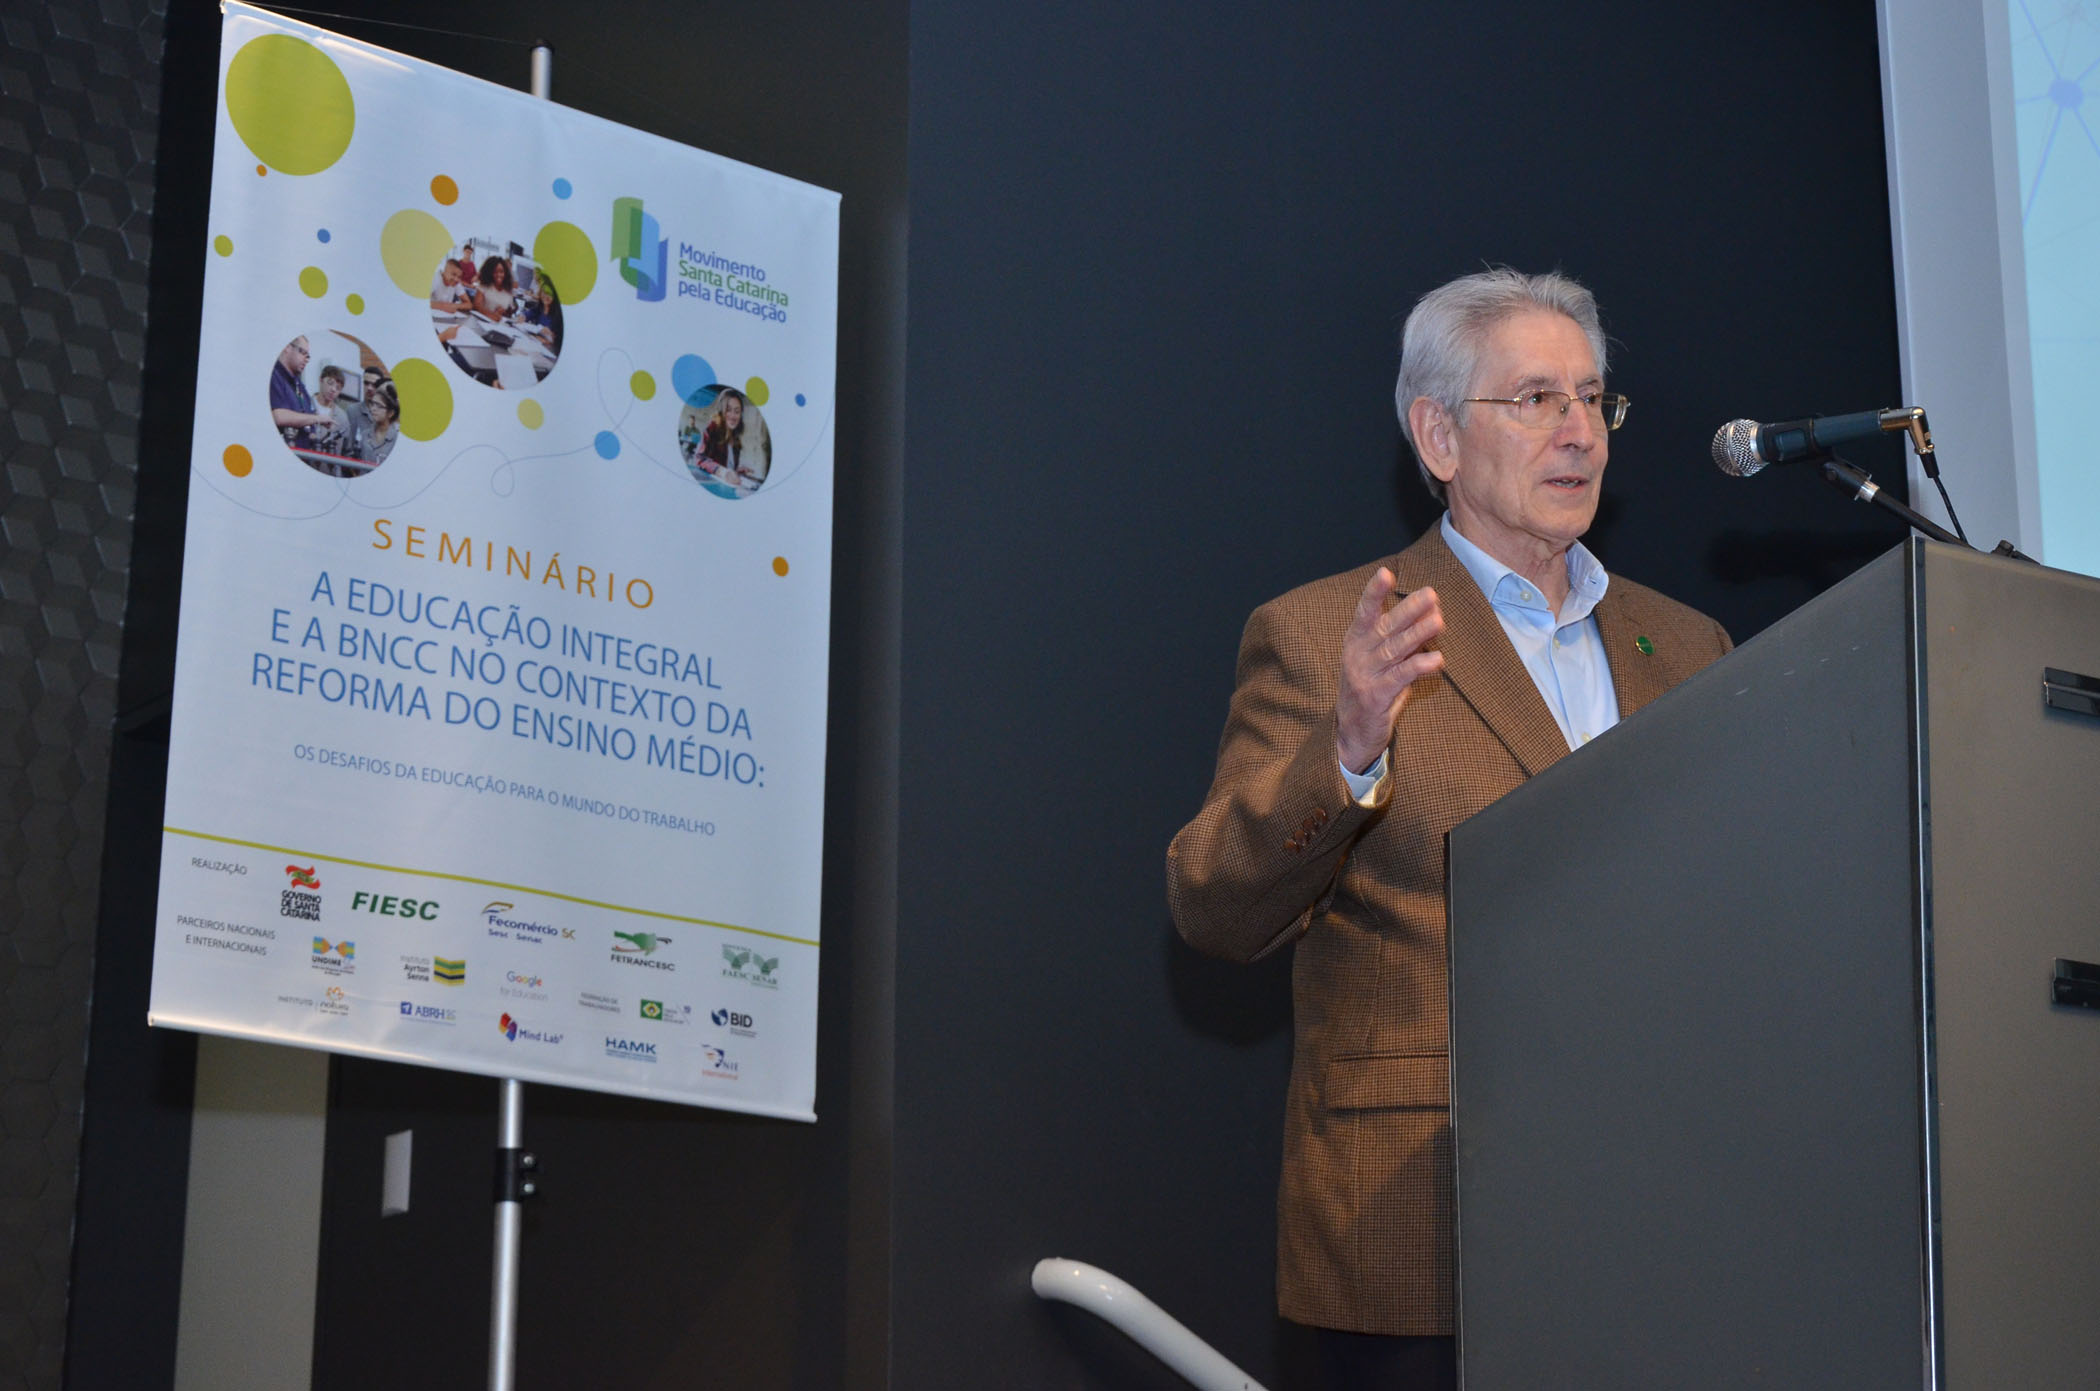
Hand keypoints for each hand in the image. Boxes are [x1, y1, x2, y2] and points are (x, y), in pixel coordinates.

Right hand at [1335, 571, 1443, 773]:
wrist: (1352, 733)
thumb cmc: (1370, 690)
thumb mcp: (1377, 662)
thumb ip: (1397, 642)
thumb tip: (1429, 618)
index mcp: (1355, 642)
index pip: (1364, 612)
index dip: (1374, 592)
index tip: (1386, 573)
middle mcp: (1357, 655)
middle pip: (1385, 627)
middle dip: (1409, 609)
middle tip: (1432, 594)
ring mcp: (1365, 676)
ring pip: (1395, 650)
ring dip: (1418, 634)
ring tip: (1439, 621)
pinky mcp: (1376, 696)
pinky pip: (1401, 677)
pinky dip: (1419, 666)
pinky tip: (1438, 659)